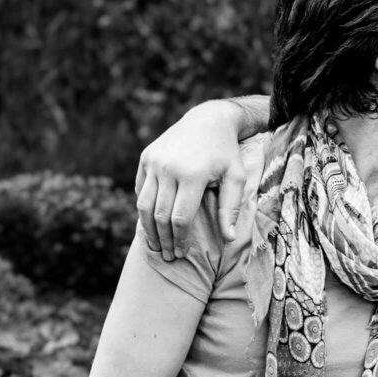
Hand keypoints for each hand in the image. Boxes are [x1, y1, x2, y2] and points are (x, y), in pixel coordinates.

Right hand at [135, 100, 245, 258]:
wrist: (208, 120)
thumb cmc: (226, 153)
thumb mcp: (236, 178)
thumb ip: (230, 209)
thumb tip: (229, 239)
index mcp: (192, 175)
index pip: (180, 218)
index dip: (180, 239)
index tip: (182, 253)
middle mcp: (168, 168)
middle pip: (160, 215)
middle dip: (163, 240)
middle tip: (168, 256)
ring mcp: (154, 162)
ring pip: (144, 205)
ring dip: (148, 229)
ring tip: (155, 246)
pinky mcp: (146, 157)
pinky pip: (140, 189)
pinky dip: (144, 208)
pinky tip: (151, 223)